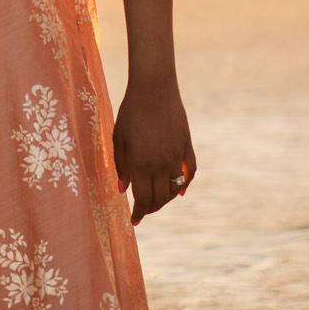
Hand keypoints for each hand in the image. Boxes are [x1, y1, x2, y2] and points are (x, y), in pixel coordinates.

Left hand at [111, 72, 194, 223]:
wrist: (154, 88)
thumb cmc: (130, 113)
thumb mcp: (118, 140)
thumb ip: (121, 167)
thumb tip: (124, 190)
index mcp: (140, 164)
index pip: (143, 199)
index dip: (139, 213)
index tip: (134, 221)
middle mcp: (160, 164)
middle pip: (159, 198)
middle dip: (151, 208)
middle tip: (143, 211)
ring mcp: (176, 156)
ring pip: (174, 188)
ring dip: (166, 199)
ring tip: (157, 201)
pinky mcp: (186, 146)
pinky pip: (190, 172)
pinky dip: (185, 184)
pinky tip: (179, 191)